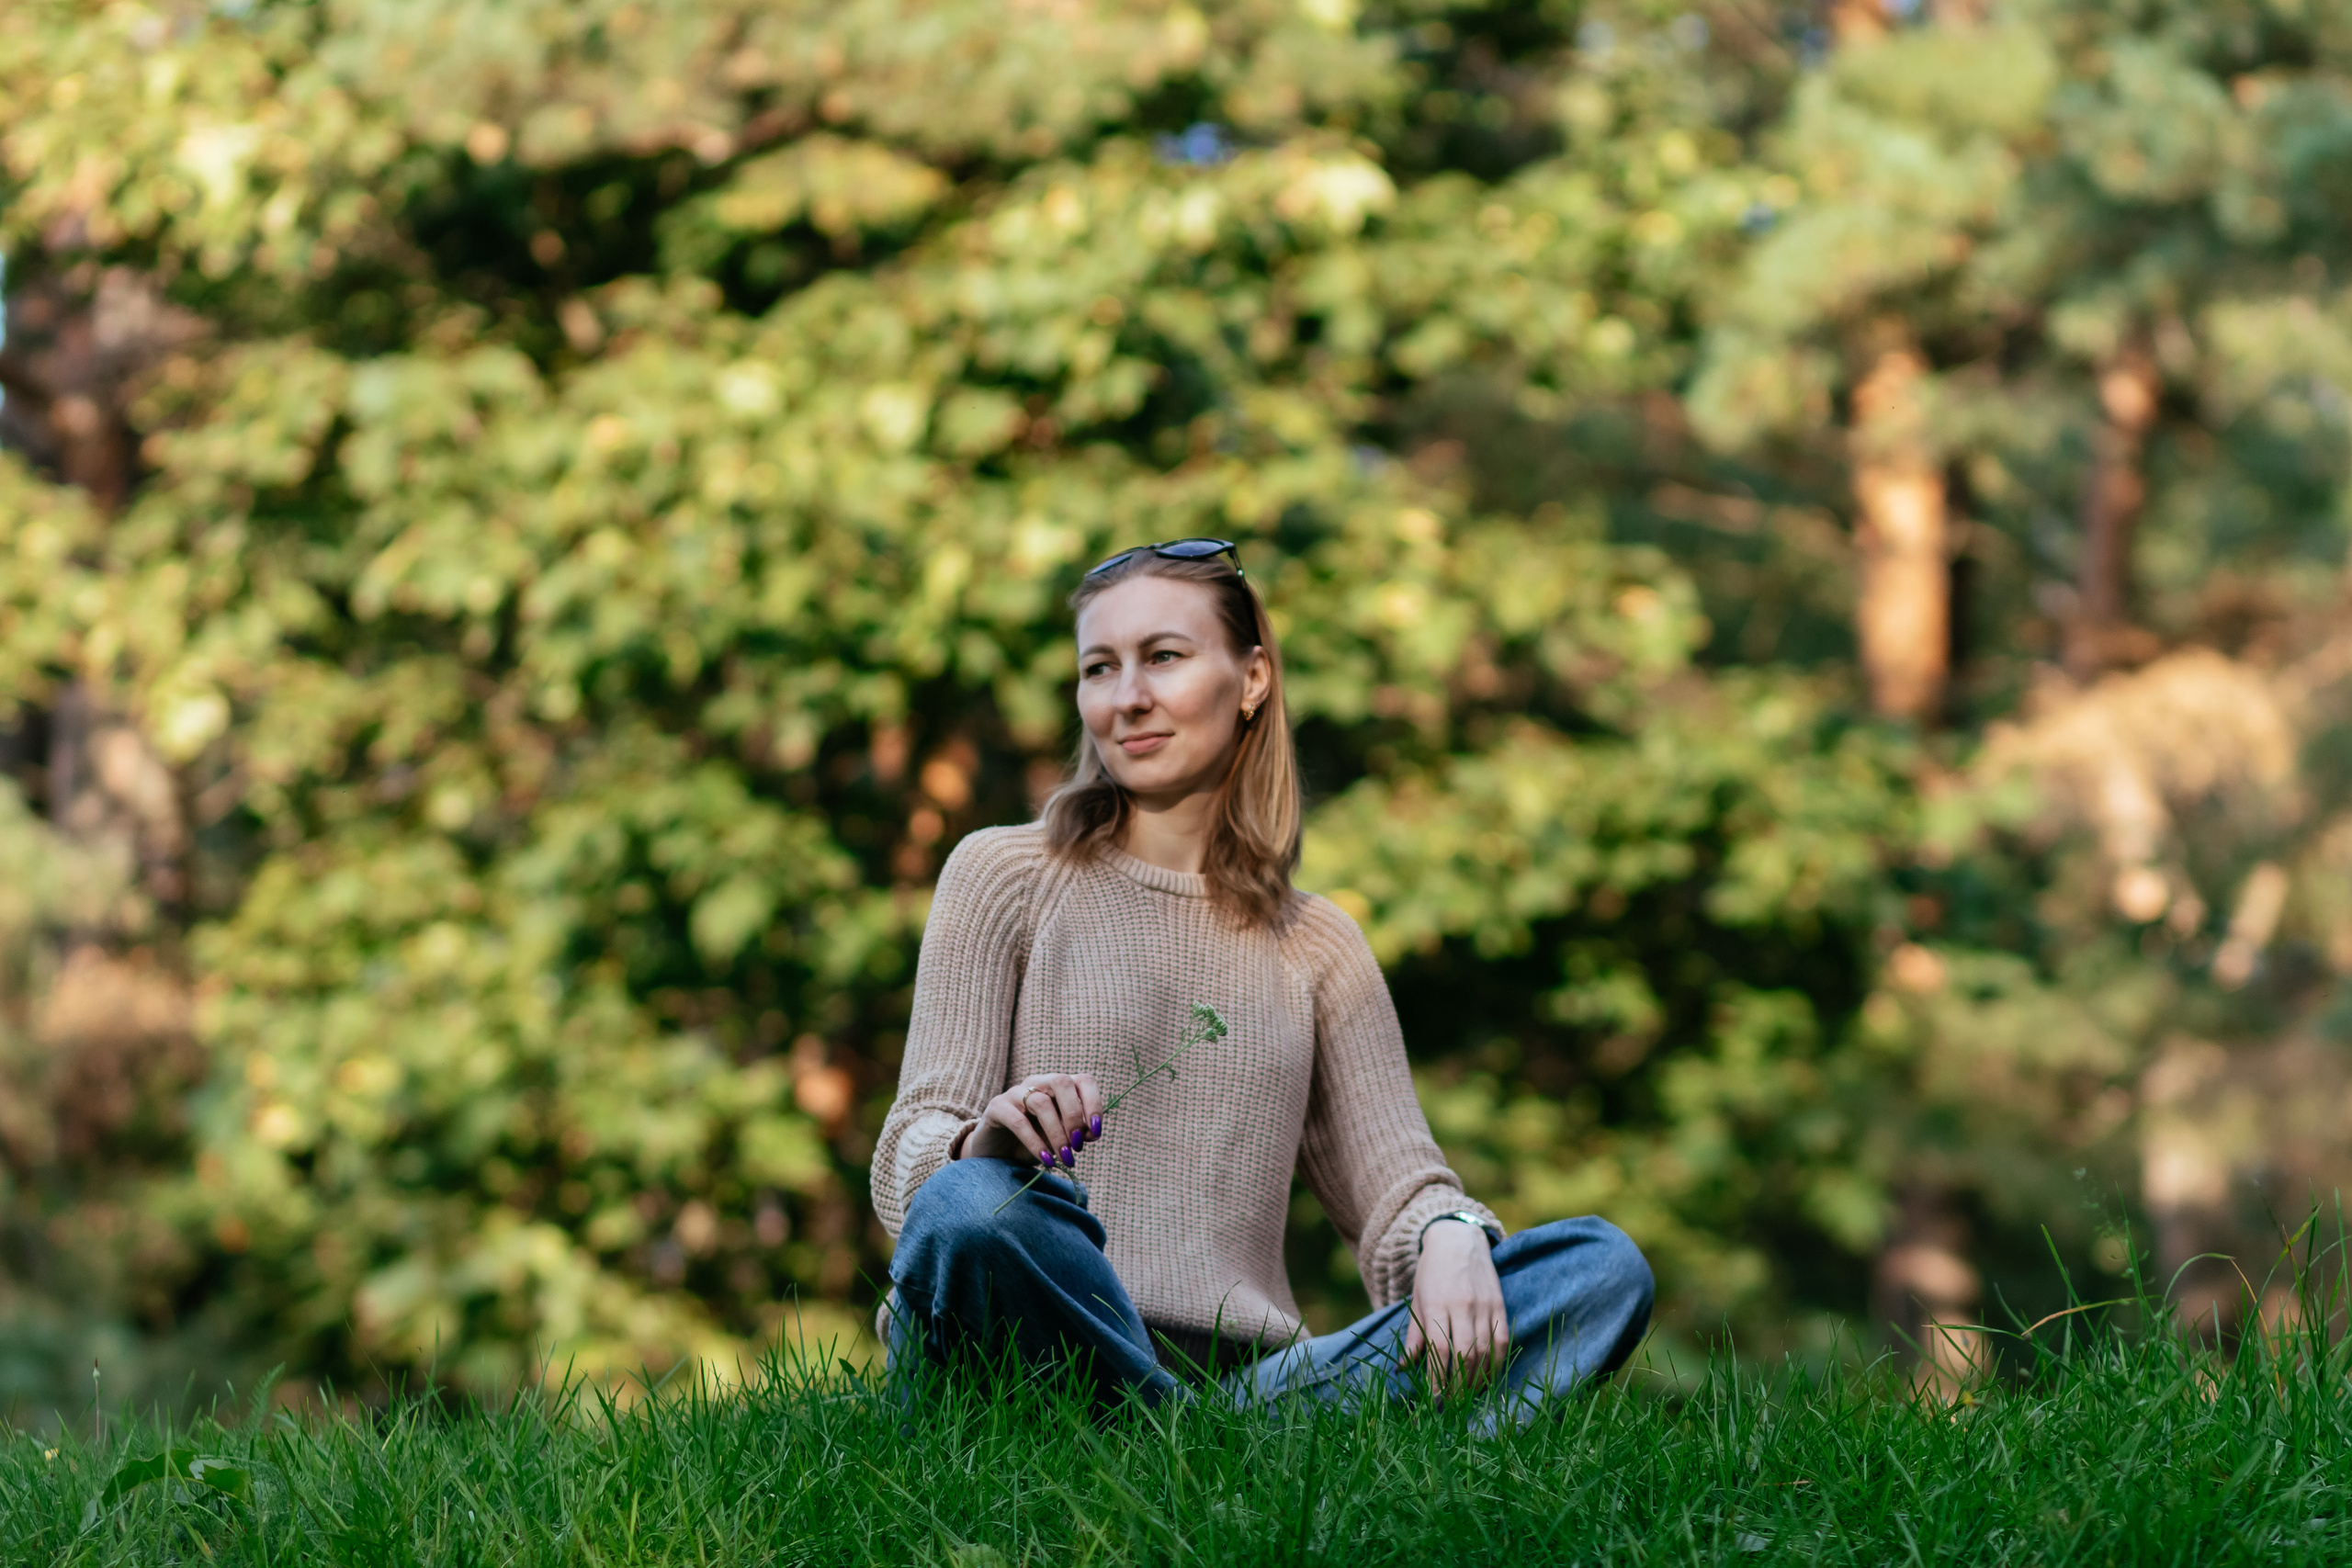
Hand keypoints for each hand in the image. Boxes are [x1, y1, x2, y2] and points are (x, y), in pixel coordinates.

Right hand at [960, 1072, 1105, 1171]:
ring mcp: (1016, 1092)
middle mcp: (1039, 1082)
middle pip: (1061, 1082)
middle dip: (1074, 1115)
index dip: (1094, 1103)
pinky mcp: (997, 1107)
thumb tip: (1092, 1132)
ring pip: (1041, 1103)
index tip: (1096, 1131)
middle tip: (1077, 1145)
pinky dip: (1035, 1142)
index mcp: (1059, 1086)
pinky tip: (1045, 1160)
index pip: (1083, 1081)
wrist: (998, 1151)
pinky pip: (1018, 1121)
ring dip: (1057, 1133)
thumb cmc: (1035, 1140)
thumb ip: (1077, 1132)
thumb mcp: (1061, 1136)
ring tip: (1064, 1158)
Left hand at [1404, 1220, 1507, 1393]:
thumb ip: (1414, 1335)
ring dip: (1478, 1378)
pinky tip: (1489, 1376)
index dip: (1438, 1378)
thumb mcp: (1417, 1300)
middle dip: (1458, 1385)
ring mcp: (1484, 1304)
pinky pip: (1502, 1340)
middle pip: (1464, 1354)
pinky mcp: (1500, 1304)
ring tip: (1469, 1395)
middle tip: (1452, 1403)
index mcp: (1437, 1304)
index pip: (1439, 1348)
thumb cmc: (1431, 1272)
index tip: (1435, 1398)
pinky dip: (1497, 1362)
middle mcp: (1462, 1305)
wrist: (1458, 1239)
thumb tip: (1403, 1368)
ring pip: (1485, 1350)